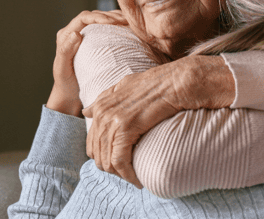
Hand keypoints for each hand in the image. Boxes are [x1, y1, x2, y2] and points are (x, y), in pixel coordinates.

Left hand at [47, 10, 126, 115]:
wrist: (69, 94)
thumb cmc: (65, 84)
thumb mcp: (62, 68)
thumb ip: (65, 50)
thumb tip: (76, 33)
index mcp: (66, 34)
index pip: (84, 18)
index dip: (98, 17)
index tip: (113, 22)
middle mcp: (75, 31)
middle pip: (95, 15)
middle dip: (111, 15)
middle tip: (127, 20)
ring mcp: (86, 36)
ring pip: (102, 20)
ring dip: (116, 19)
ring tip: (130, 22)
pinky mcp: (95, 41)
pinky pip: (107, 29)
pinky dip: (118, 27)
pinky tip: (129, 29)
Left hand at [81, 55, 234, 186]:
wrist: (177, 81)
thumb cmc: (158, 83)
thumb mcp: (126, 86)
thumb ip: (106, 98)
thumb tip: (86, 110)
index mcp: (101, 105)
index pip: (92, 142)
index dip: (104, 157)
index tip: (121, 164)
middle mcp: (102, 113)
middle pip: (96, 154)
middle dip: (112, 169)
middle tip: (129, 174)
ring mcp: (112, 121)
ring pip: (106, 161)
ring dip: (120, 174)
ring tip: (135, 178)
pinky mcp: (125, 129)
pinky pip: (119, 161)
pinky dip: (128, 175)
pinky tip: (138, 180)